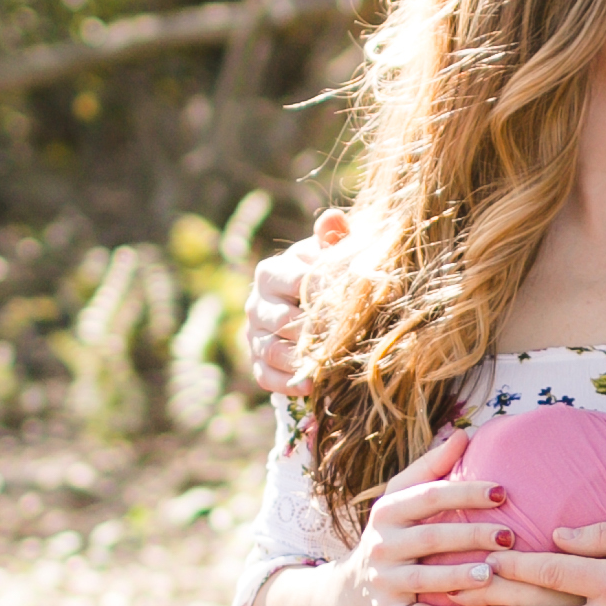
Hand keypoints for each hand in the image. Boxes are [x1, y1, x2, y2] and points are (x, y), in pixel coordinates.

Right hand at [246, 206, 348, 394]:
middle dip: (313, 332)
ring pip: (272, 350)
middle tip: (344, 340)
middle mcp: (256, 304)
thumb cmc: (325, 276)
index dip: (325, 293)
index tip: (351, 303)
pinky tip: (312, 387)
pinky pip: (266, 377)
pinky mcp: (258, 363)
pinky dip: (288, 383)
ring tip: (328, 367)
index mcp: (271, 272)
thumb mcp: (329, 255)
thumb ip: (333, 238)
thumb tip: (332, 219)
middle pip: (281, 320)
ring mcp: (254, 335)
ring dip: (300, 361)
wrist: (311, 308)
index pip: (295, 282)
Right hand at [341, 436, 507, 605]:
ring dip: (459, 578)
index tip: (503, 492)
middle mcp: (381, 545)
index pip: (428, 496)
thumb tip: (464, 434)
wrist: (352, 589)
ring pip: (424, 580)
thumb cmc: (393, 535)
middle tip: (509, 537)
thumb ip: (431, 468)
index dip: (465, 492)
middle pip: (429, 538)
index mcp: (387, 511)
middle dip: (470, 536)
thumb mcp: (401, 499)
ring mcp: (383, 581)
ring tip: (493, 575)